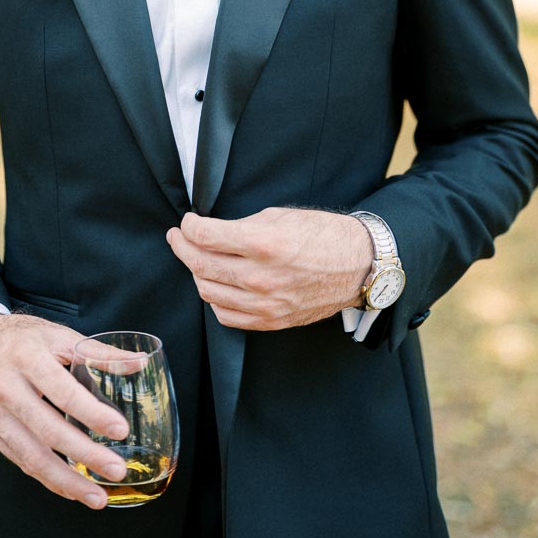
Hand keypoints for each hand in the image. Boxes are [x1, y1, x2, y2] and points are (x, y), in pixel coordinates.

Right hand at [0, 313, 129, 509]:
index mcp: (26, 357)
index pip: (62, 391)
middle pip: (48, 430)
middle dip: (85, 454)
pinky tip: (72, 489)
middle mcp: (6, 388)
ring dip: (67, 481)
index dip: (91, 413)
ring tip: (98, 497)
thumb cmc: (20, 339)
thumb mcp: (56, 335)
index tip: (120, 430)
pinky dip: (48, 479)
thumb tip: (138, 363)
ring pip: (32, 455)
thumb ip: (96, 352)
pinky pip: (21, 462)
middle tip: (116, 470)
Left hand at [166, 208, 372, 330]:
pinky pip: (227, 315)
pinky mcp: (272, 321)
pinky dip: (214, 299)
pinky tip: (216, 284)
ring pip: (209, 292)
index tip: (187, 222)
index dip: (188, 227)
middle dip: (182, 247)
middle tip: (178, 237)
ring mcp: (266, 304)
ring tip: (196, 259)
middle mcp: (261, 278)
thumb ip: (241, 226)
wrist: (358, 266)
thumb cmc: (322, 235)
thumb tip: (212, 232)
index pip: (205, 236)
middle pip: (200, 264)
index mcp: (263, 244)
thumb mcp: (279, 216)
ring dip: (196, 273)